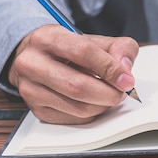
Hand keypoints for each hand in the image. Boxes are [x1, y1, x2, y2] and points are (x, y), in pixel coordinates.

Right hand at [8, 25, 138, 123]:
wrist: (37, 59)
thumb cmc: (68, 49)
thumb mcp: (93, 39)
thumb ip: (118, 48)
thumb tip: (125, 70)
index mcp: (47, 38)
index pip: (84, 53)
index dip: (110, 68)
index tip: (127, 80)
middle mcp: (32, 63)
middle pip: (78, 86)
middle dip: (109, 93)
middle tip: (122, 92)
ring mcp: (30, 89)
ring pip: (78, 107)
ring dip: (103, 105)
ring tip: (110, 95)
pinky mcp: (36, 110)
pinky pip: (74, 119)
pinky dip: (92, 113)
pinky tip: (95, 102)